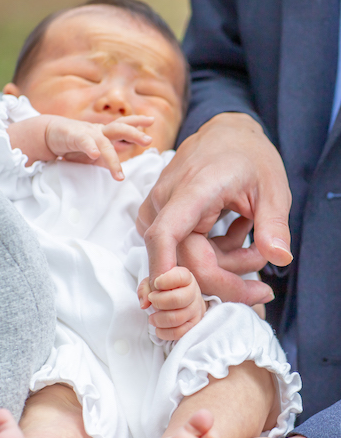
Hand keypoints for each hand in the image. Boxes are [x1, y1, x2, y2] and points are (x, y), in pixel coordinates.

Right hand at [47, 114, 153, 179]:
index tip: (151, 121)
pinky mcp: (73, 136)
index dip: (137, 122)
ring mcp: (87, 133)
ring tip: (119, 175)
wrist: (49, 135)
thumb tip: (125, 155)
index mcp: (105, 133)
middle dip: (134, 134)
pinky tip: (95, 155)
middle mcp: (98, 131)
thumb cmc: (74, 144)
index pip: (124, 125)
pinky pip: (84, 142)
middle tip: (148, 140)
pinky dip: (90, 148)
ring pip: (104, 142)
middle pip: (119, 128)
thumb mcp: (94, 150)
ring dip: (113, 158)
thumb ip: (109, 153)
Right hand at [137, 113, 291, 302]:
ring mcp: (155, 210)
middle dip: (227, 275)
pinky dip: (210, 253)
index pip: (165, 237)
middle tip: (263, 261)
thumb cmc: (248, 156)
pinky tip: (232, 232)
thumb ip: (274, 224)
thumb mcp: (273, 187)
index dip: (168, 275)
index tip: (188, 304)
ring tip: (252, 238)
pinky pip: (180, 251)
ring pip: (183, 261)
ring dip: (222, 263)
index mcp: (192, 190)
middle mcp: (164, 201)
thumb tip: (281, 258)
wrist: (225, 132)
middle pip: (184, 263)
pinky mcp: (155, 218)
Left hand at [137, 266, 206, 339]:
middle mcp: (194, 293)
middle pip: (177, 300)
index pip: (180, 277)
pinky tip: (158, 328)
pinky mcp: (193, 325)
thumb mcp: (153, 283)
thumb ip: (146, 287)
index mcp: (186, 278)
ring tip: (152, 318)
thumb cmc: (165, 290)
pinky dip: (164, 333)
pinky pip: (179, 333)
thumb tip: (145, 304)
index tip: (156, 283)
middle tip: (152, 301)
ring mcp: (195, 310)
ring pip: (177, 318)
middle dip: (159, 302)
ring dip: (159, 320)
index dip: (165, 281)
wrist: (180, 300)